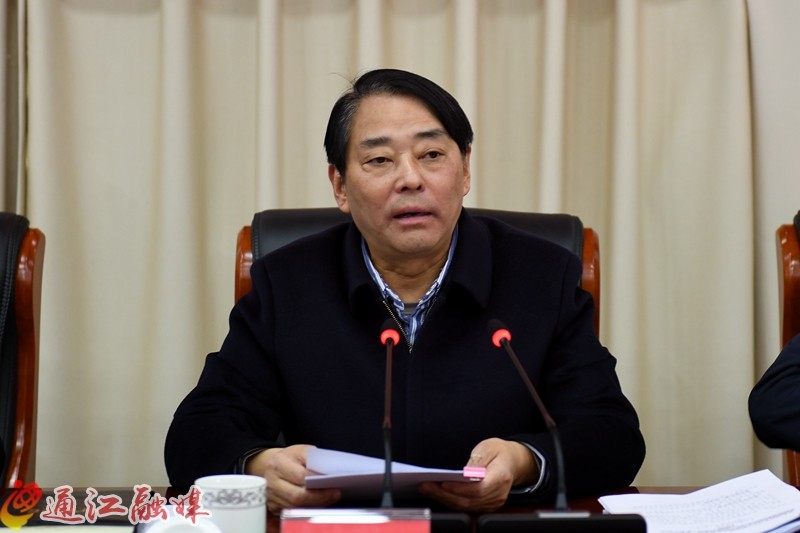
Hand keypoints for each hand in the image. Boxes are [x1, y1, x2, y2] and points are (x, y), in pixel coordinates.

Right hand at [244, 444, 340, 514]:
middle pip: (297, 496)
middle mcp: (272, 482)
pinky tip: (320, 503)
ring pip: (296, 506)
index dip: (317, 481)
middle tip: (336, 494)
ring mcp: (271, 496)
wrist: (271, 465)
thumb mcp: (301, 450)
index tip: (333, 483)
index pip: (300, 476)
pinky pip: (293, 511)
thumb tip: (329, 473)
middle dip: (319, 497)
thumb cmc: (290, 457)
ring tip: (331, 498)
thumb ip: (313, 460)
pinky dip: (308, 508)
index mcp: (278, 463)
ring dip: (316, 504)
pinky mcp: (273, 507)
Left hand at [417, 438, 538, 512]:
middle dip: (444, 494)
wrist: (513, 462)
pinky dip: (451, 500)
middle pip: (469, 500)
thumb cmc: (500, 452)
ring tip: (427, 488)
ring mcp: (493, 502)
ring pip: (465, 506)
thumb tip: (463, 473)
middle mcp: (498, 494)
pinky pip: (466, 506)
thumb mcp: (488, 448)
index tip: (443, 482)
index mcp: (501, 477)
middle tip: (426, 485)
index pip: (478, 489)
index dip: (459, 488)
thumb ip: (476, 461)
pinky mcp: (486, 505)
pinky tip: (438, 493)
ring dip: (444, 498)